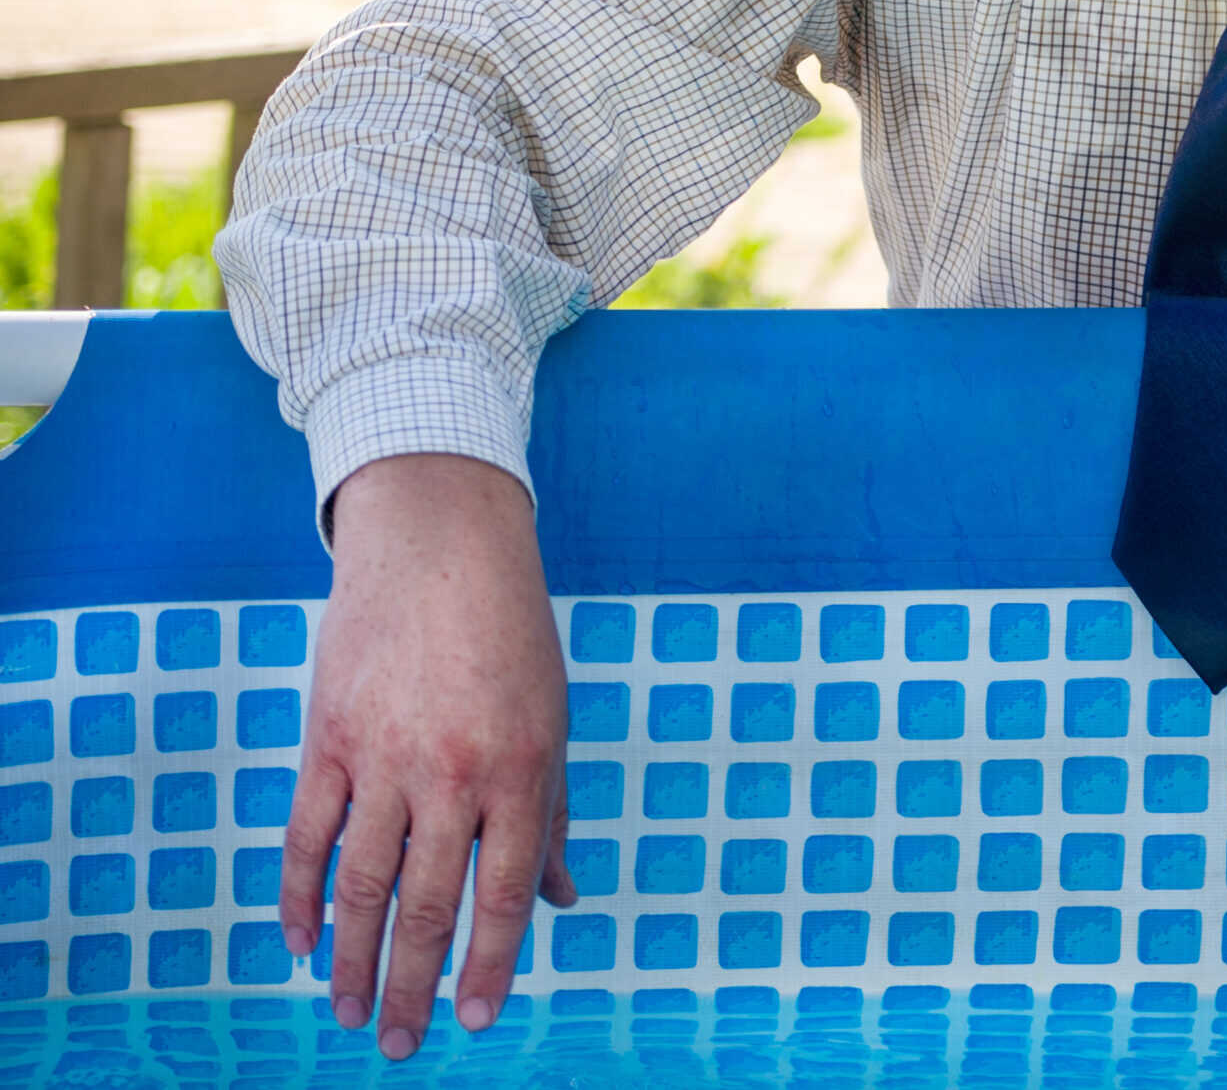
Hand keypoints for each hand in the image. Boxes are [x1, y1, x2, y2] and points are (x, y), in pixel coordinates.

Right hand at [280, 453, 576, 1059]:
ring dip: (351, 959)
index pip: (505, 892)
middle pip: (426, 902)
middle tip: (400, 1044)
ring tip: (349, 1013)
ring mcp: (383, 757)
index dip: (492, 963)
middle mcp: (452, 772)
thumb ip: (550, 816)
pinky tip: (302, 943)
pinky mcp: (328, 739)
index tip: (478, 1019)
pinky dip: (301, 895)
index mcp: (519, 770)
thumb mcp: (550, 723)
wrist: (440, 547)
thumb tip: (564, 901)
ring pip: (361, 884)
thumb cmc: (510, 639)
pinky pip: (308, 835)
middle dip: (413, 984)